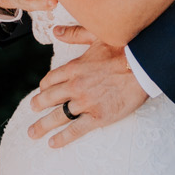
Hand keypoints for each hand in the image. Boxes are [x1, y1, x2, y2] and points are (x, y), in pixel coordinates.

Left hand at [28, 39, 146, 147]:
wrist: (143, 66)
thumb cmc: (123, 49)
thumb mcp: (96, 36)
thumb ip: (74, 34)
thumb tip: (56, 30)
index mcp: (73, 68)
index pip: (50, 80)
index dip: (44, 87)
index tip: (42, 92)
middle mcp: (75, 86)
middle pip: (49, 99)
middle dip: (37, 105)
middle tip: (32, 110)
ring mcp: (85, 103)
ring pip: (57, 116)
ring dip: (43, 126)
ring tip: (33, 133)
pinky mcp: (98, 117)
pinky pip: (75, 130)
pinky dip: (62, 138)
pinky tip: (53, 143)